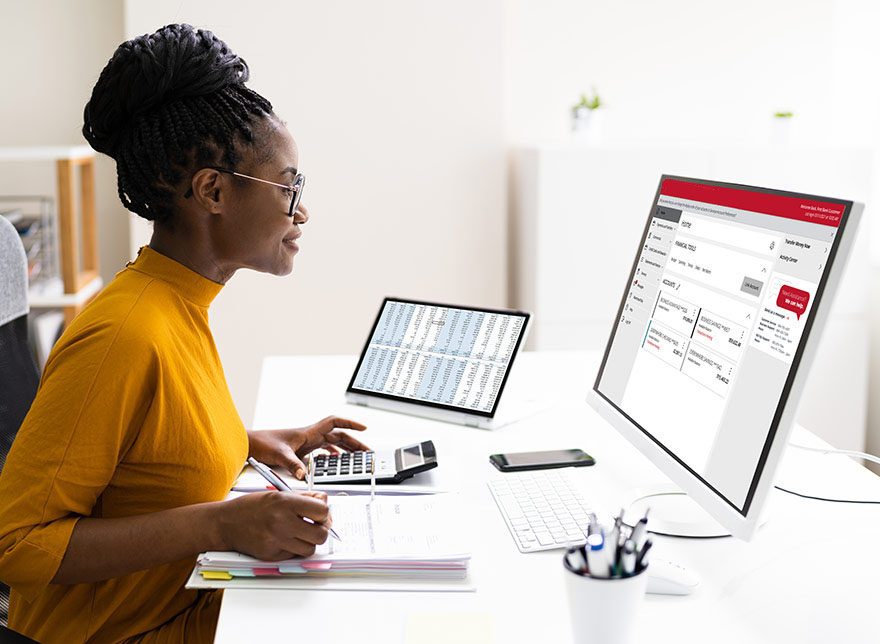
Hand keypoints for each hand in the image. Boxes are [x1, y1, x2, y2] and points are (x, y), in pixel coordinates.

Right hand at [219, 490, 331, 559]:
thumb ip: (304, 497)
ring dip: (309, 541)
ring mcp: (276, 541)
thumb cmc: (251, 506)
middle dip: (321, 529)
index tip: (319, 512)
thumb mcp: (278, 493)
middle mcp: (281, 523)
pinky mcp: (272, 556)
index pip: (322, 511)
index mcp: (285, 503)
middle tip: (314, 525)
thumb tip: (325, 501)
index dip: (324, 512)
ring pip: (310, 549)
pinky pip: (295, 556)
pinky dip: (295, 549)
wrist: (226, 523)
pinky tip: (286, 539)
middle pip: (321, 534)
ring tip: (300, 533)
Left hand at [247, 416, 368, 479]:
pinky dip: (332, 455)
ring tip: (356, 457)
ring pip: (332, 443)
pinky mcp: (302, 451)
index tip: (364, 428)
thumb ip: (292, 465)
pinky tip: (335, 462)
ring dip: (345, 449)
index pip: (334, 422)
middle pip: (338, 436)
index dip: (350, 423)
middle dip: (354, 442)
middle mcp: (310, 436)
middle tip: (366, 451)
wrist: (249, 445)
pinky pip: (322, 451)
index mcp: (308, 433)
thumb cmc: (262, 443)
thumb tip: (304, 475)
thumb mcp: (279, 455)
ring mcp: (307, 444)